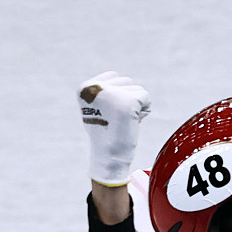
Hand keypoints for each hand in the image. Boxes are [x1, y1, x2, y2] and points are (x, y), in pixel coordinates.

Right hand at [78, 71, 152, 186]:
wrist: (109, 154)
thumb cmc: (105, 132)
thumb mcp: (97, 106)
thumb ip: (104, 91)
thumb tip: (116, 78)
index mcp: (85, 87)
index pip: (114, 77)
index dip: (118, 95)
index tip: (110, 112)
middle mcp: (96, 87)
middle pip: (127, 82)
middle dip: (128, 99)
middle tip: (117, 119)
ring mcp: (112, 93)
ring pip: (137, 89)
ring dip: (137, 105)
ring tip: (124, 121)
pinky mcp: (128, 101)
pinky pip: (146, 97)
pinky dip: (144, 110)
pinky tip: (132, 122)